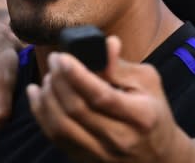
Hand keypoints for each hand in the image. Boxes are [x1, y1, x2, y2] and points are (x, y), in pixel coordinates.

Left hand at [27, 35, 188, 162]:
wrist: (156, 156)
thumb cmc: (153, 112)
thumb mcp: (149, 83)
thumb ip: (122, 66)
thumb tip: (106, 43)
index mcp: (140, 116)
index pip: (102, 97)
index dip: (78, 76)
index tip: (63, 57)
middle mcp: (119, 138)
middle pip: (77, 110)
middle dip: (59, 81)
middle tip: (54, 60)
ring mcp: (100, 153)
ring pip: (61, 126)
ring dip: (48, 98)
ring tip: (49, 77)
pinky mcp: (84, 159)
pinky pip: (55, 138)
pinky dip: (41, 114)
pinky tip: (38, 94)